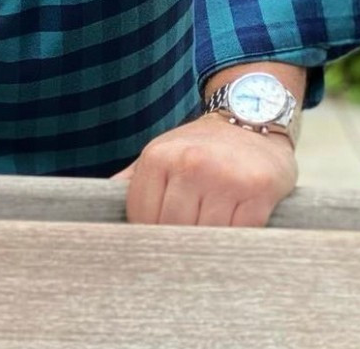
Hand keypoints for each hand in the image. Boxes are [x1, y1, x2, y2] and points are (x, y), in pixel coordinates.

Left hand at [109, 113, 295, 225]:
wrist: (252, 115)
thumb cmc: (202, 144)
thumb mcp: (163, 151)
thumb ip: (134, 179)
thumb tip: (100, 204)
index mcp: (159, 156)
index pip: (143, 218)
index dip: (150, 234)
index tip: (160, 237)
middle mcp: (191, 163)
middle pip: (173, 230)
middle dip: (179, 242)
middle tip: (187, 242)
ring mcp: (226, 177)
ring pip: (207, 236)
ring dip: (209, 243)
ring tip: (211, 234)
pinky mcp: (258, 190)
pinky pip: (241, 233)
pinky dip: (237, 238)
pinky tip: (235, 225)